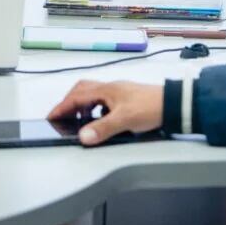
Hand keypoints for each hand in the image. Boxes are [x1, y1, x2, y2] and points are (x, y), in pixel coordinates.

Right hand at [47, 80, 163, 145]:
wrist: (174, 104)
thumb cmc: (152, 107)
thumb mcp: (125, 120)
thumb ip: (102, 129)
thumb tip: (83, 136)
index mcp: (106, 90)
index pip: (77, 97)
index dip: (62, 107)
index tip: (51, 116)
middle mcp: (111, 88)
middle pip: (82, 90)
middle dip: (69, 102)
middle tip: (62, 116)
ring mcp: (119, 93)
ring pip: (93, 94)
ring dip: (82, 105)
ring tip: (79, 119)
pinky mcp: (126, 99)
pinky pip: (103, 100)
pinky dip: (95, 108)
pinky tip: (100, 118)